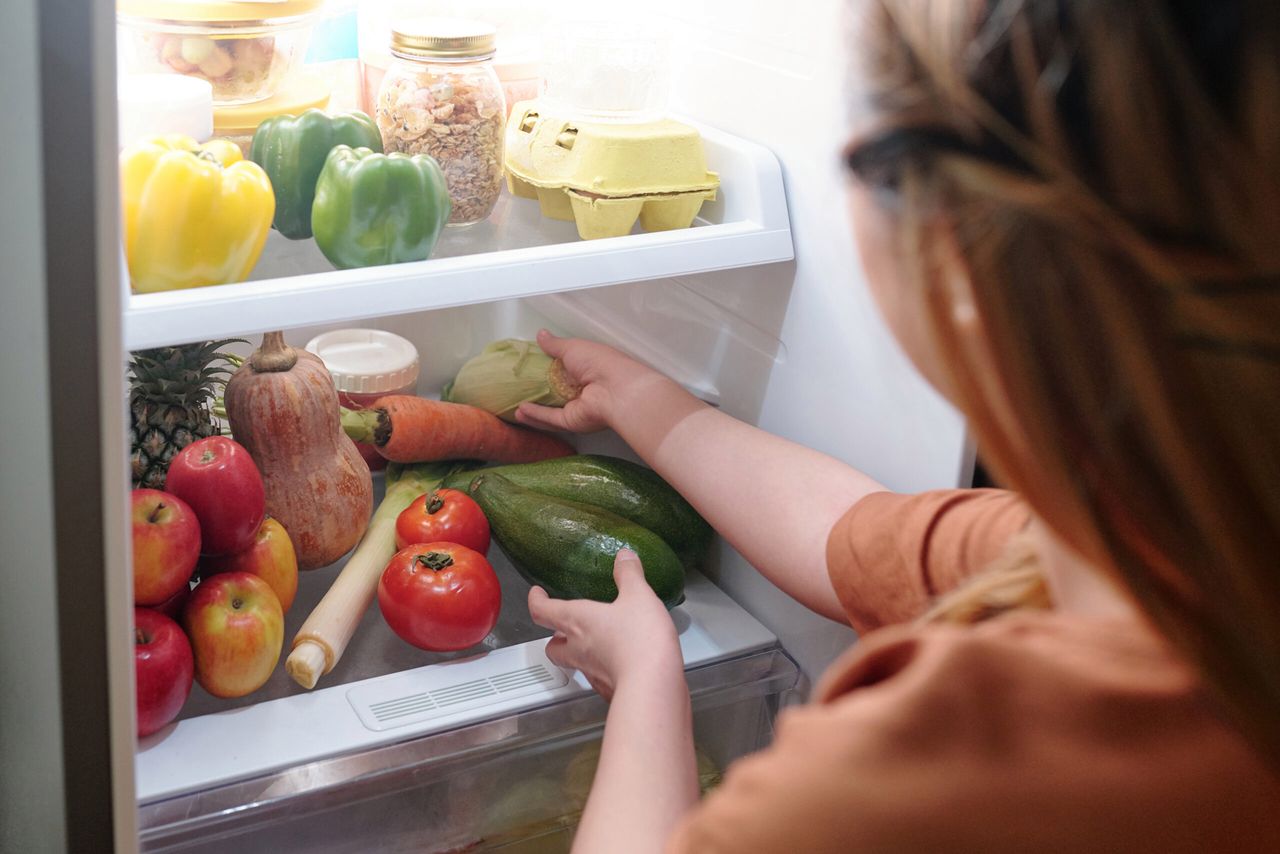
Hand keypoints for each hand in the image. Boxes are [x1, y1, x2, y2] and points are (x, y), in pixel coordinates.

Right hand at [515, 329, 666, 434]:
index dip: (546, 367)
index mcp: (585, 368)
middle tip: (516, 387)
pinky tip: (520, 412)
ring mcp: (577, 406)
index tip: (527, 366)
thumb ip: (555, 345)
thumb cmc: (599, 362)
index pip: (563, 368)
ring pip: (551, 409)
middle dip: (538, 391)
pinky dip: (535, 416)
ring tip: (514, 405)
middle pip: (556, 391)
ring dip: (533, 408)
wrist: (616, 390)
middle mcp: (582, 388)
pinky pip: (550, 419)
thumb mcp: (573, 347)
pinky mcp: (572, 421)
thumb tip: (541, 334)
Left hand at [527, 550, 682, 699]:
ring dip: (577, 653)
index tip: (536, 594)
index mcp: (577, 621)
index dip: (536, 600)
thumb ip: (629, 575)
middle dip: (555, 636)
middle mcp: (578, 649)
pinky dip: (602, 669)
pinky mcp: (608, 689)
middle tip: (562, 627)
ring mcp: (591, 672)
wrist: (653, 685)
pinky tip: (619, 662)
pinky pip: (597, 678)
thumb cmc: (639, 639)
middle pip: (552, 646)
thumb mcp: (639, 595)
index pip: (543, 610)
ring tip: (594, 642)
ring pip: (573, 663)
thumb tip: (624, 557)